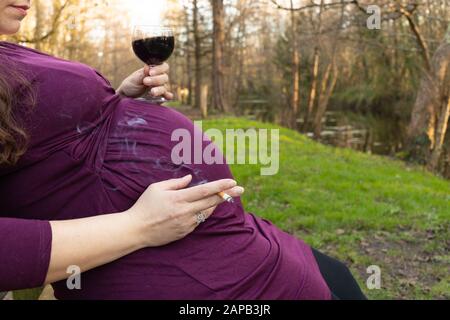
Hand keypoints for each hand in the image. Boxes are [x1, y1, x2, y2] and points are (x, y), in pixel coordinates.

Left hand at [117, 63, 173, 99]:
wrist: (127, 96)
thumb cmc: (131, 85)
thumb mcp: (134, 79)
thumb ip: (142, 74)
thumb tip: (147, 67)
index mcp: (154, 71)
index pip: (163, 66)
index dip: (159, 69)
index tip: (150, 73)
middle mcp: (159, 78)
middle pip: (164, 77)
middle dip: (156, 79)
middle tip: (145, 81)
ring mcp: (160, 88)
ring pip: (165, 87)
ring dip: (159, 89)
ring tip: (151, 92)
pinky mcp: (161, 97)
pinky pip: (167, 96)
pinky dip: (168, 96)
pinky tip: (166, 96)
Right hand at [126, 175, 244, 246]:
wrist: (136, 230)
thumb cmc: (145, 205)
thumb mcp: (156, 188)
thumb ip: (175, 183)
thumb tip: (189, 179)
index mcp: (179, 198)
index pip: (205, 190)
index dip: (220, 186)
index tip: (232, 181)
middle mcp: (185, 211)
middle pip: (212, 201)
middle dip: (228, 194)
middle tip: (241, 189)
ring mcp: (186, 223)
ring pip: (207, 212)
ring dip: (216, 203)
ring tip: (222, 196)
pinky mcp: (185, 232)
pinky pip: (199, 220)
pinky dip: (203, 212)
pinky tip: (203, 207)